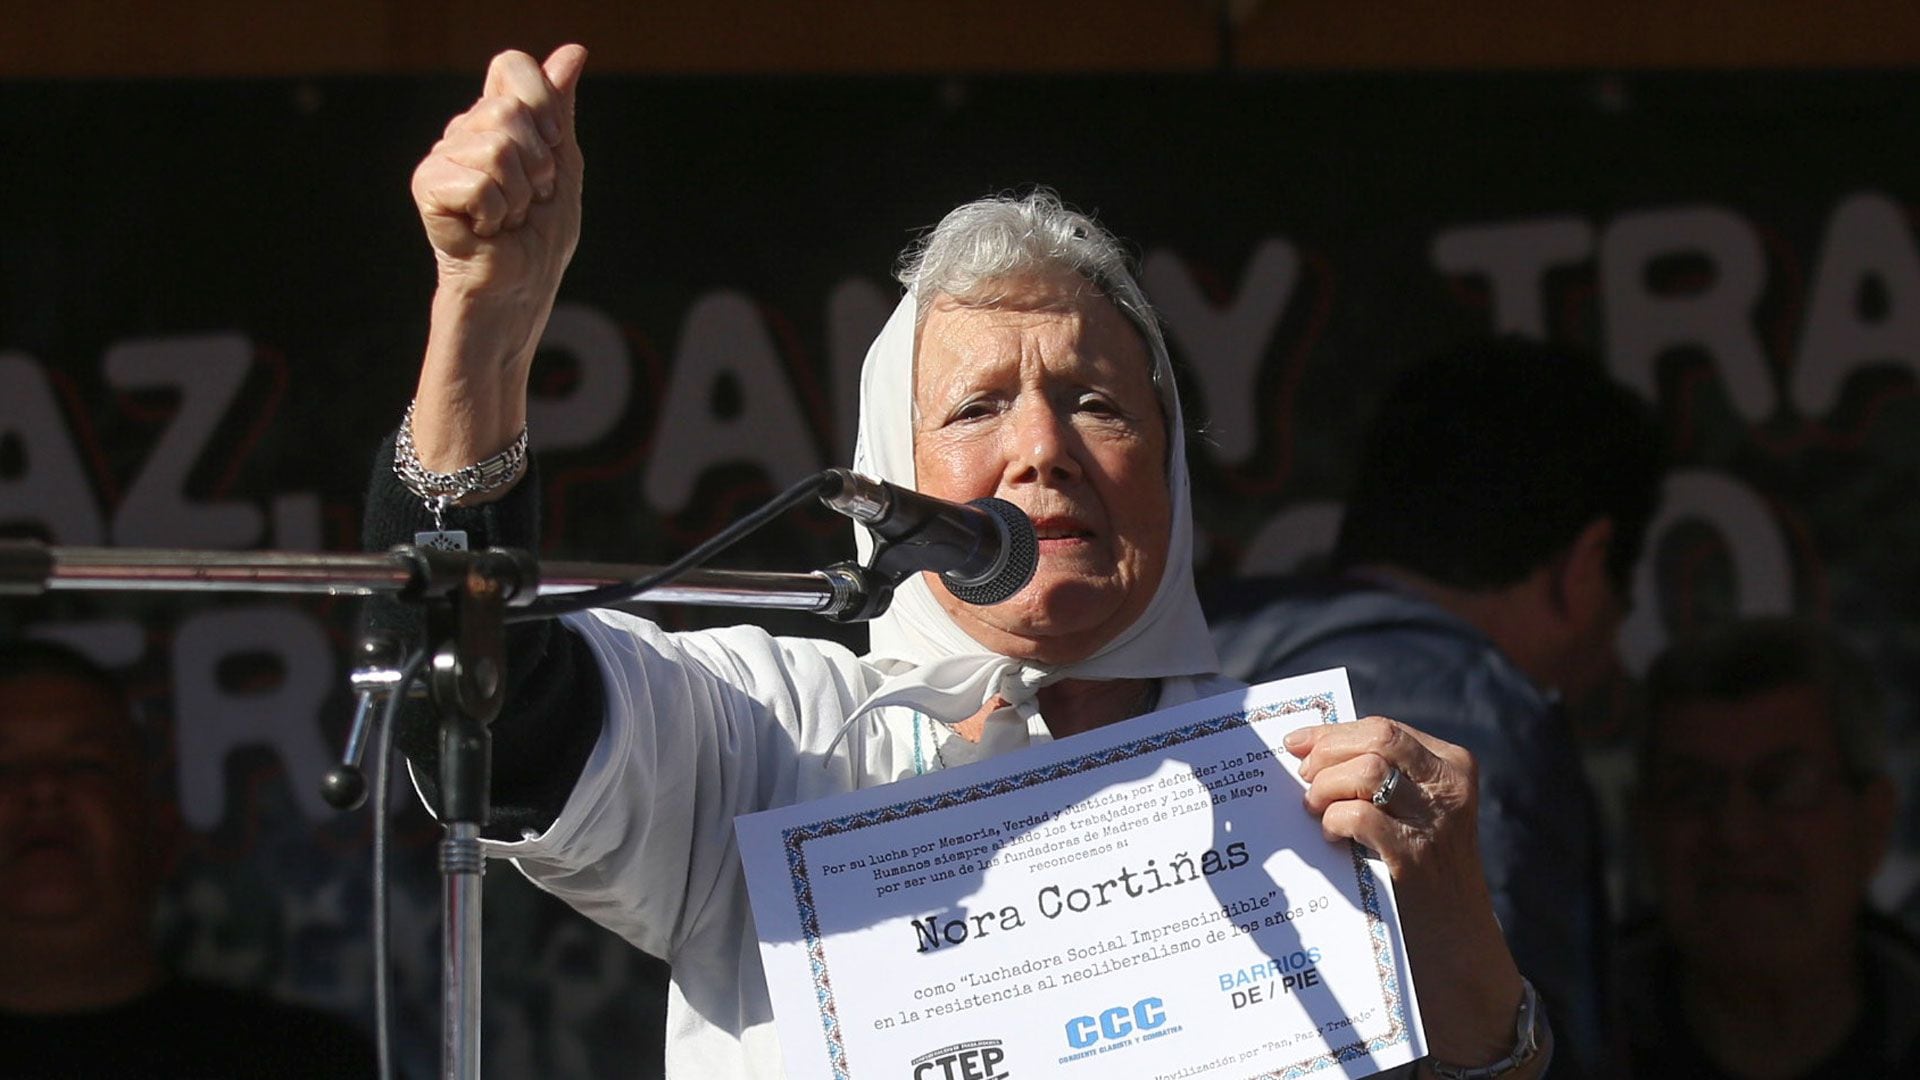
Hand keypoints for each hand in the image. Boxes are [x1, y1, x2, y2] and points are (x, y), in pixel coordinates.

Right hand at [412, 45, 586, 300]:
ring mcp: (441, 156)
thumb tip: (574, 51)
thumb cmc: (540, 235)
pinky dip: (497, 214)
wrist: (520, 288)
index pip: (512, 66)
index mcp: (493, 118)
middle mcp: (462, 130)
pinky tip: (486, 230)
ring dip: (519, 196)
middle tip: (528, 199)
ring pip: (498, 148)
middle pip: (511, 110)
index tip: (554, 145)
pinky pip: (480, 182)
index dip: (542, 103)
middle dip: (538, 165)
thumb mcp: (564, 165)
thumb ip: (561, 108)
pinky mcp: (427, 185)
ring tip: (507, 218)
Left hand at [1286, 717, 1535, 1071]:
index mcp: (1452, 767)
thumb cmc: (1424, 874)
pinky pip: (1360, 814)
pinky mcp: (1415, 857)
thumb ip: (1384, 780)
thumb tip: (1314, 750)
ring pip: (1367, 770)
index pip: (1385, 729)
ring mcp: (1436, 821)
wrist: (1457, 947)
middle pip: (1377, 738)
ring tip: (1316, 810)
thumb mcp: (1419, 814)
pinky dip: (1335, 820)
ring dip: (1328, 787)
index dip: (1333, 732)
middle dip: (1328, 752)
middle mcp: (1449, 788)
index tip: (1296, 742)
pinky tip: (1332, 837)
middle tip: (1304, 779)